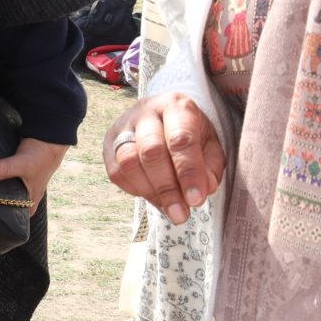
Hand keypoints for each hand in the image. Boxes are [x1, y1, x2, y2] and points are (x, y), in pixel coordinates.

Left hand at [0, 138, 69, 208]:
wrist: (48, 138)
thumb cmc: (40, 156)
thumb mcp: (22, 164)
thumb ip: (5, 168)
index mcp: (29, 204)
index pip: (14, 222)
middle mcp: (25, 199)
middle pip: (5, 208)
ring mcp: (20, 188)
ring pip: (2, 195)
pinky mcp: (14, 176)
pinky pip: (2, 183)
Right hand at [101, 93, 225, 222]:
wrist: (165, 116)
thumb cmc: (191, 133)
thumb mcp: (210, 144)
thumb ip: (211, 166)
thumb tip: (205, 189)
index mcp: (176, 106)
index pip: (181, 139)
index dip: (188, 172)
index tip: (196, 200)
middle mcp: (146, 111)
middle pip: (151, 150)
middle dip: (167, 187)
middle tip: (181, 214)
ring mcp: (123, 126)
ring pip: (129, 162)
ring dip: (150, 192)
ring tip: (170, 210)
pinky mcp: (109, 142)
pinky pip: (116, 172)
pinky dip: (136, 190)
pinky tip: (154, 197)